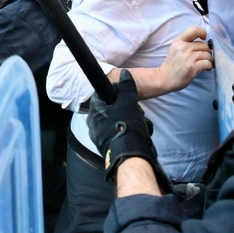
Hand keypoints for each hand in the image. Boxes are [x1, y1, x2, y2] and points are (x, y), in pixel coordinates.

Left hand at [87, 70, 171, 189]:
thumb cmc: (126, 127)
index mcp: (94, 112)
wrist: (131, 158)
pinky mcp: (108, 148)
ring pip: (118, 123)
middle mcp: (93, 125)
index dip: (116, 93)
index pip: (101, 95)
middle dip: (127, 110)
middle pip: (112, 110)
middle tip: (136, 113)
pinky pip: (120, 135)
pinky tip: (140, 136)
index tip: (127, 96)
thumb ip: (126, 87)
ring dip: (131, 123)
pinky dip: (130, 134)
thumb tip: (124, 74)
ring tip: (140, 126)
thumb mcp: (128, 102)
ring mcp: (100, 138)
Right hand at [158, 27, 212, 92]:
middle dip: (207, 52)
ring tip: (205, 64)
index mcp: (179, 41)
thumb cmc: (172, 64)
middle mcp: (183, 47)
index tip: (203, 39)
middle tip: (203, 57)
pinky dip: (209, 66)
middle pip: (204, 45)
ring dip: (209, 60)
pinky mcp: (193, 67)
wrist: (165, 78)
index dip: (202, 32)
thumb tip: (203, 41)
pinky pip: (208, 63)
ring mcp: (188, 57)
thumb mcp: (175, 48)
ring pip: (208, 54)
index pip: (194, 30)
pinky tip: (206, 68)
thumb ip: (186, 42)